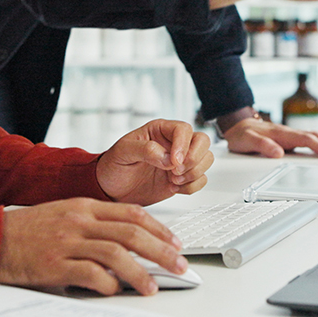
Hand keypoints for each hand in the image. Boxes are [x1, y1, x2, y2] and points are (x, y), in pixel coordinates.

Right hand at [0, 198, 186, 295]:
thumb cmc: (29, 230)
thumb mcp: (65, 215)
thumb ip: (94, 223)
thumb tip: (128, 241)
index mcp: (84, 206)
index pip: (131, 213)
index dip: (159, 228)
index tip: (175, 242)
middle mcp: (79, 221)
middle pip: (131, 233)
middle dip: (162, 250)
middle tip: (179, 265)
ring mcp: (68, 243)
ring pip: (116, 254)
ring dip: (140, 272)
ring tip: (153, 286)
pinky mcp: (55, 265)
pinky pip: (91, 275)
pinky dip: (107, 284)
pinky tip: (115, 291)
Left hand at [95, 119, 212, 205]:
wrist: (111, 189)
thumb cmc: (114, 165)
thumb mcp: (123, 152)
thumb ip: (145, 150)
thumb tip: (167, 157)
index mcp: (159, 130)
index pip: (183, 129)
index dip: (183, 145)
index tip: (174, 162)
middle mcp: (173, 143)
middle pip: (202, 141)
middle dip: (194, 158)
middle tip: (176, 172)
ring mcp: (179, 161)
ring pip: (206, 159)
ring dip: (193, 173)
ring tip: (172, 180)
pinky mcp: (181, 178)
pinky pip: (200, 179)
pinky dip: (191, 186)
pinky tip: (173, 188)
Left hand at [222, 115, 317, 158]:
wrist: (236, 125)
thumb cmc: (241, 134)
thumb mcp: (247, 141)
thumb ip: (262, 146)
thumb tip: (278, 153)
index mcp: (281, 134)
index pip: (306, 140)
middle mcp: (288, 133)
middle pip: (315, 137)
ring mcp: (289, 136)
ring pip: (314, 138)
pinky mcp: (288, 140)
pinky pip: (308, 141)